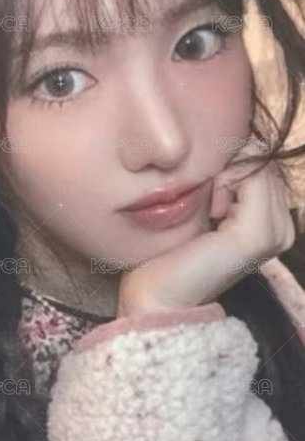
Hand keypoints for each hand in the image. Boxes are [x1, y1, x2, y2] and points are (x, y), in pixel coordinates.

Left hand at [117, 142, 295, 317]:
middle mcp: (283, 230)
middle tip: (206, 203)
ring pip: (259, 164)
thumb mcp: (204, 206)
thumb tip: (234, 142)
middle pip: (263, 160)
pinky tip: (211, 211)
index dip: (232, 165)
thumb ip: (226, 180)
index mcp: (273, 224)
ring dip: (226, 174)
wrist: (156, 297)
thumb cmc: (169, 253)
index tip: (206, 196)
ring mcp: (275, 234)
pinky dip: (225, 180)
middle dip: (230, 167)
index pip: (262, 163)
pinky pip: (251, 174)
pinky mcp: (258, 235)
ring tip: (209, 209)